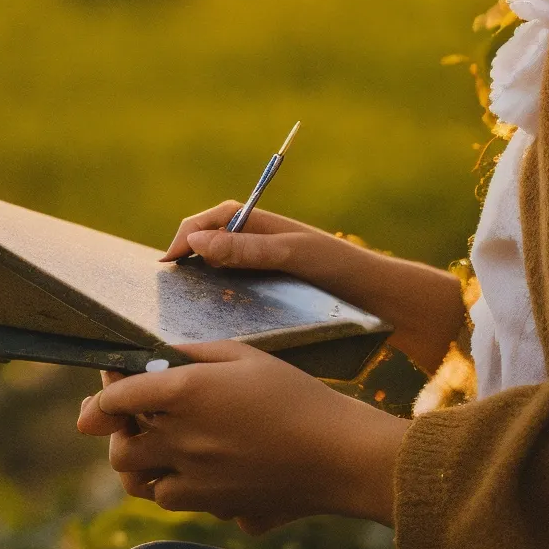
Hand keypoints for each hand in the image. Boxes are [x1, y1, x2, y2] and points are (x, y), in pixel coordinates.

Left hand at [75, 343, 407, 527]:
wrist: (340, 455)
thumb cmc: (296, 394)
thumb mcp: (246, 355)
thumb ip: (195, 353)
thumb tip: (157, 357)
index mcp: (184, 396)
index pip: (115, 399)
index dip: (101, 394)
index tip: (102, 391)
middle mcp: (182, 445)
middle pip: (120, 454)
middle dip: (118, 437)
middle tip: (131, 422)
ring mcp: (199, 486)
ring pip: (146, 489)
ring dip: (146, 470)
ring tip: (160, 451)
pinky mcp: (220, 510)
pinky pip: (186, 505)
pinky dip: (184, 490)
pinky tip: (205, 471)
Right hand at [163, 205, 464, 375]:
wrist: (385, 303)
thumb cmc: (343, 270)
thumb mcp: (295, 255)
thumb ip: (249, 248)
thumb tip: (196, 241)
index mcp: (264, 224)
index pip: (212, 219)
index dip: (185, 234)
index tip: (166, 263)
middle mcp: (260, 244)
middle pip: (208, 245)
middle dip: (184, 261)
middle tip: (163, 293)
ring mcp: (264, 273)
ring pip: (218, 274)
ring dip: (198, 286)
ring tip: (178, 313)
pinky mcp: (272, 300)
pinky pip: (234, 297)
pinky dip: (216, 306)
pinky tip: (209, 330)